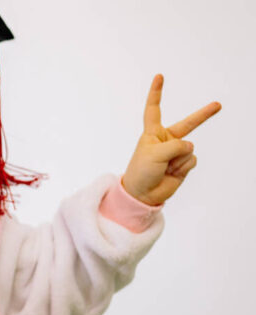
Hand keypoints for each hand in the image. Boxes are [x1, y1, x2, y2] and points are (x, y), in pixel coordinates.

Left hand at [121, 74, 221, 205]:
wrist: (142, 194)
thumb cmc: (141, 171)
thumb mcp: (155, 153)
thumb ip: (176, 145)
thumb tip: (190, 148)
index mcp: (152, 133)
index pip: (154, 108)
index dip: (156, 92)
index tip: (159, 76)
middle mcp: (166, 140)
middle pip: (188, 123)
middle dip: (204, 115)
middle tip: (218, 105)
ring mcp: (176, 152)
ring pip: (188, 148)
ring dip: (177, 159)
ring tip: (164, 168)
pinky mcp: (183, 164)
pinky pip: (191, 160)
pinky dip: (182, 167)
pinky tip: (172, 173)